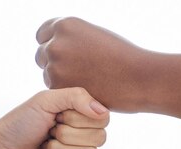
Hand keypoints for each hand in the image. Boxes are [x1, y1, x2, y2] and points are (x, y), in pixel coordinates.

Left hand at [0, 88, 108, 148]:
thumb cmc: (19, 123)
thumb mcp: (45, 101)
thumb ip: (76, 97)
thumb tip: (102, 111)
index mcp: (81, 114)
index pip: (101, 118)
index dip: (77, 118)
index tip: (56, 116)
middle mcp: (84, 134)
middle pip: (98, 138)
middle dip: (66, 134)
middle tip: (48, 132)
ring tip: (45, 147)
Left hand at [35, 17, 153, 112]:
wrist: (138, 78)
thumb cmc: (123, 56)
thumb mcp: (95, 35)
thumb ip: (73, 38)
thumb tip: (57, 45)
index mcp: (65, 25)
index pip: (43, 34)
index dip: (52, 44)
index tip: (64, 54)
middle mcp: (56, 43)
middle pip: (41, 54)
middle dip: (53, 62)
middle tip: (74, 72)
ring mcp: (55, 66)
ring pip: (47, 74)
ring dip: (60, 79)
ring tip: (86, 82)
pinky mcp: (58, 88)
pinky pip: (55, 90)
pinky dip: (67, 92)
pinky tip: (86, 90)